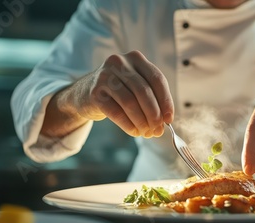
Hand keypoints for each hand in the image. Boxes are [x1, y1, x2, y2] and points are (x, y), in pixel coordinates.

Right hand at [44, 50, 173, 137]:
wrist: (85, 93)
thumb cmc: (118, 91)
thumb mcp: (135, 86)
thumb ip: (152, 98)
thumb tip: (165, 121)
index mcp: (135, 58)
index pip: (157, 79)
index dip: (166, 101)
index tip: (169, 119)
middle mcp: (119, 63)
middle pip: (144, 92)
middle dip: (154, 114)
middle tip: (158, 130)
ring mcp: (105, 76)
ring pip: (130, 103)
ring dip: (142, 122)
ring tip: (147, 133)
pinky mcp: (94, 93)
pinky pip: (116, 113)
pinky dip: (128, 125)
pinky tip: (135, 132)